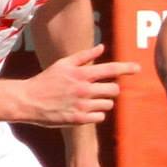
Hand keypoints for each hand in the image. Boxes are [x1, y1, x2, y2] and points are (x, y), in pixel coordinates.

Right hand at [17, 46, 133, 125]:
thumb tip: (102, 47)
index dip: (126, 68)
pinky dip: (96, 114)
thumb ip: (84, 56)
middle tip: (102, 89)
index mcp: (81, 74)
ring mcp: (82, 106)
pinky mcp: (79, 120)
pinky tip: (86, 110)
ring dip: (103, 102)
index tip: (138, 68)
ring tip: (89, 100)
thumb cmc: (47, 80)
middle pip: (114, 90)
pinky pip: (100, 117)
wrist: (28, 100)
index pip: (110, 69)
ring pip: (108, 104)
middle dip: (112, 89)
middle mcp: (84, 89)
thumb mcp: (63, 64)